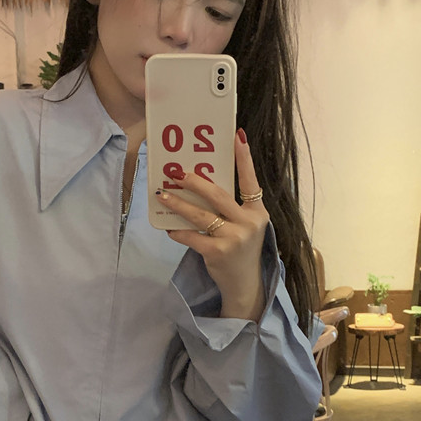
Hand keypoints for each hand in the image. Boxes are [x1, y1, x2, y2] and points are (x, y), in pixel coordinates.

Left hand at [156, 129, 269, 321]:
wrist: (244, 284)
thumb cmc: (241, 249)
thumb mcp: (246, 226)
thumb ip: (232, 208)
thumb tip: (200, 185)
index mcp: (257, 212)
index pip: (251, 180)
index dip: (244, 159)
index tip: (237, 136)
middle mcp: (248, 223)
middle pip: (218, 195)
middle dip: (195, 182)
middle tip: (177, 174)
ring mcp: (234, 238)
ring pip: (200, 215)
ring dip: (178, 204)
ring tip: (162, 196)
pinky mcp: (218, 252)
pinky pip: (192, 236)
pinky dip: (178, 232)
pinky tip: (169, 228)